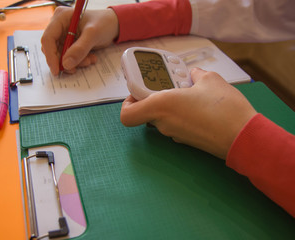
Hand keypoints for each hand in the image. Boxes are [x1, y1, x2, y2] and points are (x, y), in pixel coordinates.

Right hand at [41, 7, 118, 74]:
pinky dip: (79, 61)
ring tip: (89, 60)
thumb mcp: (93, 34)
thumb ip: (80, 49)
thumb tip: (66, 64)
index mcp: (61, 18)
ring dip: (75, 62)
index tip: (57, 70)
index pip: (48, 39)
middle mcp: (59, 26)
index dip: (50, 56)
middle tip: (77, 68)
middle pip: (52, 49)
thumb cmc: (104, 23)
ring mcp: (64, 36)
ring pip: (61, 56)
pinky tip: (90, 58)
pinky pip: (69, 57)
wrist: (114, 25)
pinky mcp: (70, 44)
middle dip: (65, 61)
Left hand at [120, 68, 256, 158]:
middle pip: (145, 112)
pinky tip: (197, 104)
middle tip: (167, 86)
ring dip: (169, 105)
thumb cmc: (223, 109)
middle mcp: (164, 123)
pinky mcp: (187, 141)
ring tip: (186, 91)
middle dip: (153, 98)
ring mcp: (175, 135)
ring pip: (161, 118)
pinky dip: (180, 114)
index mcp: (161, 107)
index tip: (138, 91)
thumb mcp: (210, 80)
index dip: (127, 102)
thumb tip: (193, 74)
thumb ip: (196, 75)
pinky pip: (176, 124)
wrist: (243, 137)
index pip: (127, 114)